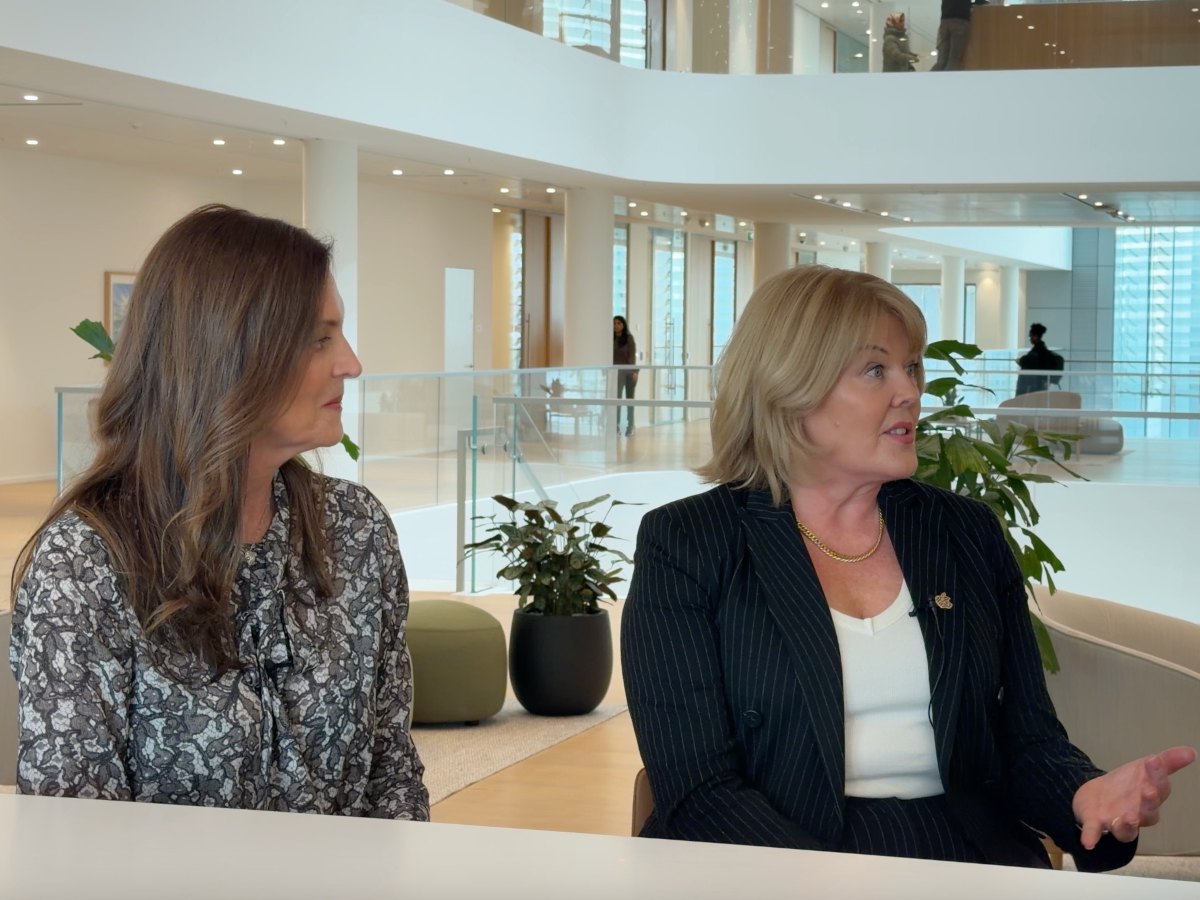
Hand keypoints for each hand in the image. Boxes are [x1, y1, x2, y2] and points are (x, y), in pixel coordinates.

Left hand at [1072, 746, 1196, 849]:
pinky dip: (1092, 837)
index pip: (1159, 788)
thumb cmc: (1128, 785)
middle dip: (1149, 803)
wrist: (1095, 795)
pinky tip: (1088, 842)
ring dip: (1127, 824)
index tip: (1153, 761)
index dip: (1157, 775)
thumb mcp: (1145, 768)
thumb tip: (1191, 751)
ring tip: (1128, 818)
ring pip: (1126, 829)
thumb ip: (1166, 762)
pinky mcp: (1096, 823)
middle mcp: (1138, 814)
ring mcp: (1116, 821)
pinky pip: (1095, 832)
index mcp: (1151, 798)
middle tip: (1148, 791)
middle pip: (1148, 812)